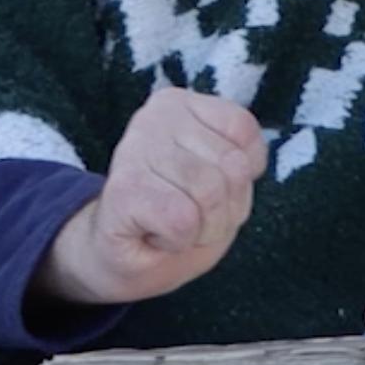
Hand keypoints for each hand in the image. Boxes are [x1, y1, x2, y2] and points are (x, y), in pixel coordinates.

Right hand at [34, 88, 266, 307]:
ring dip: (203, 229)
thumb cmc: (179, 218)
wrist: (120, 259)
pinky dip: (181, 240)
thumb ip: (241, 159)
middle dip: (226, 209)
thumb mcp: (225, 182)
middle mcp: (153, 117)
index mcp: (180, 104)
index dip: (243, 177)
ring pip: (211, 193)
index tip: (210, 191)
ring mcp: (133, 150)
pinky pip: (183, 220)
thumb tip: (243, 165)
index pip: (245, 131)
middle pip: (233, 166)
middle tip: (192, 218)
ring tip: (174, 227)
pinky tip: (157, 235)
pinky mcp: (122, 190)